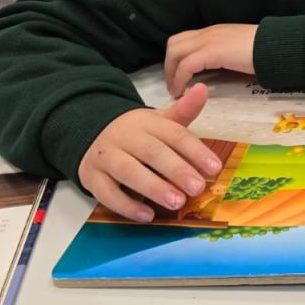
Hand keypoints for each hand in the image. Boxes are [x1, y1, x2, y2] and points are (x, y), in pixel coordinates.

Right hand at [77, 85, 222, 221]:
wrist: (90, 133)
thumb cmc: (137, 133)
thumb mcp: (160, 121)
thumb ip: (184, 111)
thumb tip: (202, 89)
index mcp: (147, 123)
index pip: (174, 134)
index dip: (195, 151)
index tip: (215, 168)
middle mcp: (125, 137)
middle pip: (152, 152)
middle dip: (176, 170)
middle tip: (198, 188)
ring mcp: (106, 157)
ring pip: (128, 171)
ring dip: (153, 188)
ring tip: (176, 202)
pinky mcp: (91, 177)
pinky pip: (106, 193)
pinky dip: (126, 205)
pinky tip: (147, 216)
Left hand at [164, 23, 257, 97]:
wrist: (276, 46)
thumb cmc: (266, 51)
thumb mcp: (241, 51)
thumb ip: (228, 55)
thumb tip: (222, 69)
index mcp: (215, 32)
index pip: (185, 39)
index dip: (177, 57)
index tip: (179, 76)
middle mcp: (208, 33)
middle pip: (174, 43)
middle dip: (169, 65)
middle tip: (174, 84)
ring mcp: (208, 41)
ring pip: (175, 53)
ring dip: (171, 73)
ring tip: (176, 90)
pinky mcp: (211, 52)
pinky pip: (186, 66)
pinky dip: (180, 79)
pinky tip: (182, 91)